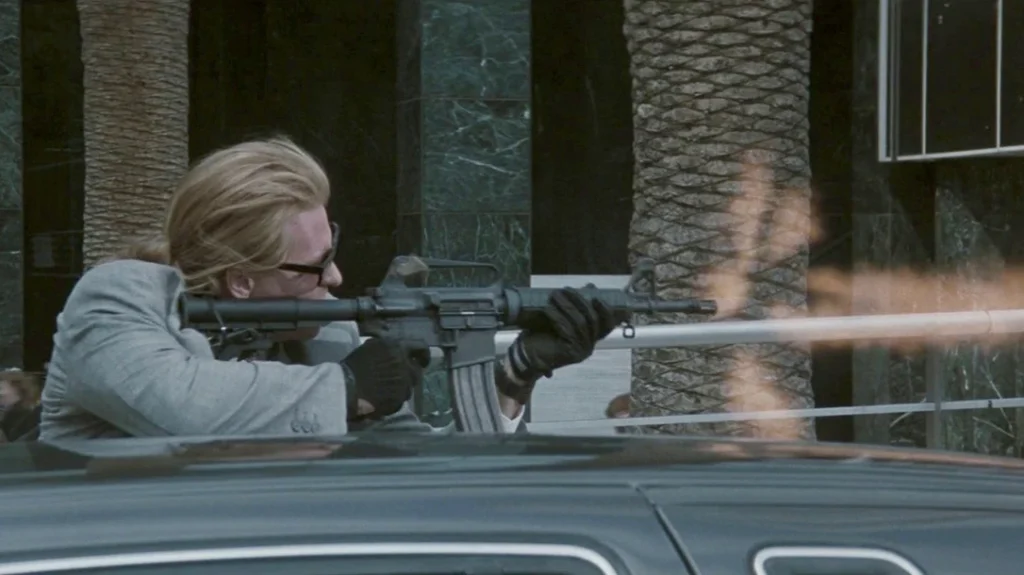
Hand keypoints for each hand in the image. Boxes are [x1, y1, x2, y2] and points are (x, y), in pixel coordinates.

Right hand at [341, 337, 424, 420]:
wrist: (346, 387)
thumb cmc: (355, 364)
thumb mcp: (372, 346)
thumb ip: (388, 347)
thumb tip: (394, 348)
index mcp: (399, 348)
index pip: (421, 347)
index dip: (423, 355)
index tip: (422, 361)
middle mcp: (405, 366)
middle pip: (416, 372)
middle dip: (408, 375)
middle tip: (397, 378)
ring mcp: (403, 385)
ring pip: (409, 388)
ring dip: (400, 388)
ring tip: (385, 390)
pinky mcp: (398, 400)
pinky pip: (400, 401)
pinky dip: (393, 400)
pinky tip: (381, 399)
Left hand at [498, 287, 616, 402]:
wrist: (527, 355)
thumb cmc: (544, 335)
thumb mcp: (563, 317)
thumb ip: (578, 305)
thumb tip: (591, 286)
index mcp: (591, 339)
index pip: (607, 325)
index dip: (606, 310)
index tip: (596, 296)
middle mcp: (589, 347)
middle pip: (592, 320)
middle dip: (580, 301)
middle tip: (566, 289)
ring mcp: (581, 351)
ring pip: (579, 323)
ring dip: (567, 306)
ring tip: (555, 295)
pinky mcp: (571, 352)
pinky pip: (566, 329)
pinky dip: (557, 316)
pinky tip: (548, 308)